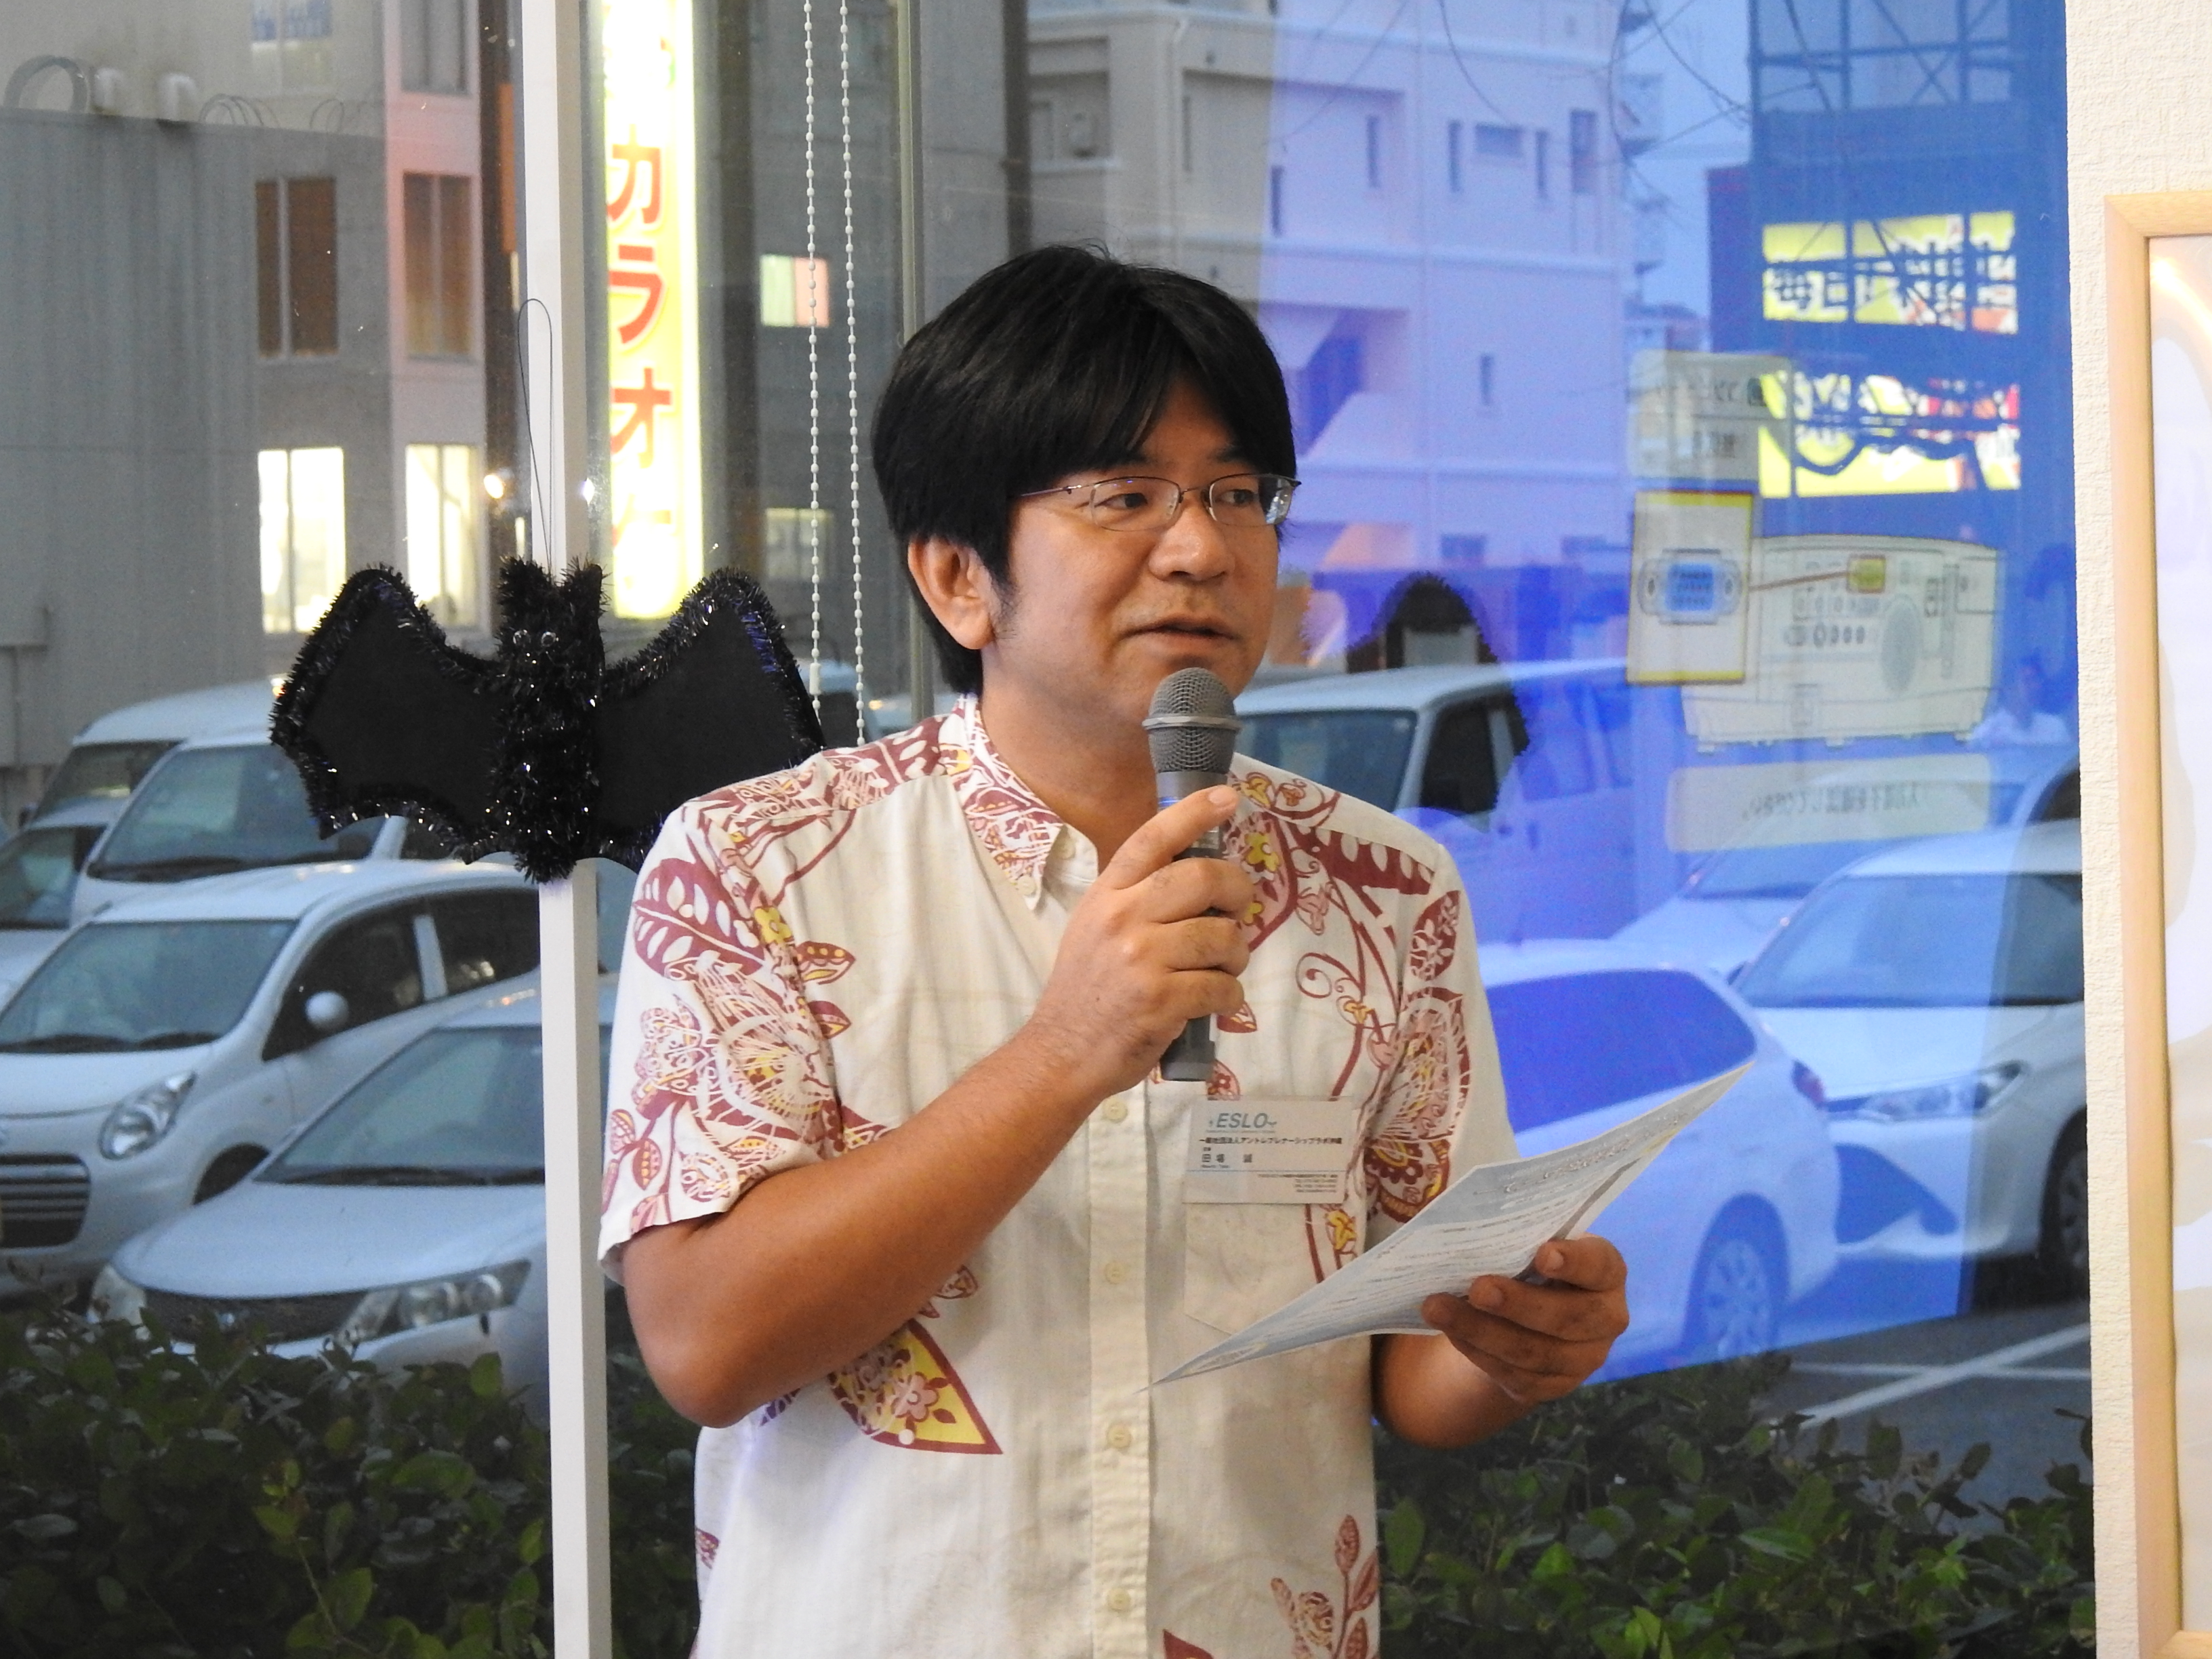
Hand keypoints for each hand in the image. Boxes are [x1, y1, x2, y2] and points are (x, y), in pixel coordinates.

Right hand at [1020, 787, 1255, 1100]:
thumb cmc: (1086, 989)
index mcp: (1107, 895)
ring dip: (1237, 954)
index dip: (1193, 813)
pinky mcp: (1160, 1000)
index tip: (1227, 797)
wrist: (1063, 1051)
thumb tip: (1201, 879)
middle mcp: (1123, 918)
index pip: (1153, 839)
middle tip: (1241, 908)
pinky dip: (1230, 996)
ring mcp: (1141, 959)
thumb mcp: (1096, 927)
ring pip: (1222, 936)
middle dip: (1237, 890)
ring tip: (1224, 967)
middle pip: (1202, 878)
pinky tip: (1217, 1002)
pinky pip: (1221, 986)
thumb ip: (1136, 898)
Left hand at [1419, 1235, 1628, 1405]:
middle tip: (1477, 1288)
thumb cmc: (1528, 1263)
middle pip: (1568, 1317)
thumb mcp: (1531, 1243)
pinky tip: (1450, 1331)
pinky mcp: (1552, 1386)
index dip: (1575, 1262)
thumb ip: (1516, 1236)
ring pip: (1535, 1353)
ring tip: (1438, 1308)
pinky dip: (1477, 1352)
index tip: (1543, 1254)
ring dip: (1482, 1331)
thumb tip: (1467, 1224)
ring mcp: (1582, 1359)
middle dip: (1519, 1304)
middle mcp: (1604, 1319)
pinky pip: (1514, 1375)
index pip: (1601, 1266)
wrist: (1528, 1315)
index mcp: (1606, 1273)